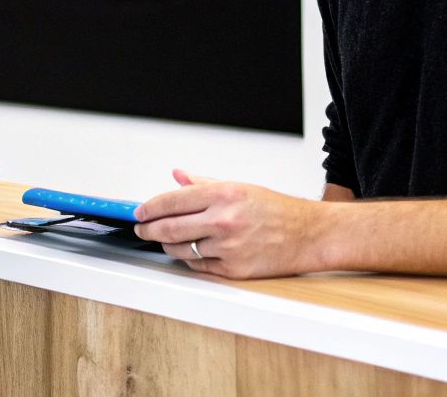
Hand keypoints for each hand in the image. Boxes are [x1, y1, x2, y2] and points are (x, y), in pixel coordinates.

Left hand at [133, 168, 333, 279]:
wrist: (307, 235)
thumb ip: (203, 184)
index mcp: (223, 195)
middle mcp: (224, 220)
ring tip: (166, 239)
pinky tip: (190, 251)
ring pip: (180, 249)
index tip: (139, 211)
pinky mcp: (233, 269)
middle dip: (148, 229)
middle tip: (141, 228)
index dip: (149, 207)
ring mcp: (228, 247)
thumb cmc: (275, 210)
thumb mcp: (238, 187)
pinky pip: (198, 266)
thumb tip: (177, 177)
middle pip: (169, 228)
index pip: (172, 201)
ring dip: (167, 245)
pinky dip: (190, 259)